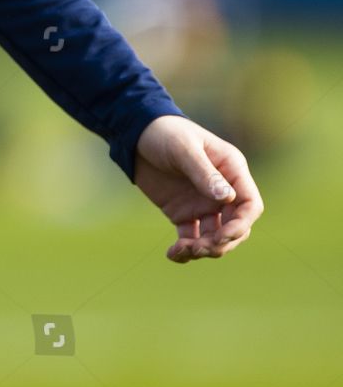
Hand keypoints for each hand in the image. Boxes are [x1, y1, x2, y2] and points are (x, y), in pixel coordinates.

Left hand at [133, 115, 263, 262]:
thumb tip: (228, 198)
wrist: (136, 134)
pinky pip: (192, 238)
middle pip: (236, 228)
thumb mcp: (184, 149)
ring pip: (215, 238)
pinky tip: (172, 254)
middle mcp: (223, 190)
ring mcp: (204, 204)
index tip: (221, 236)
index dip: (241, 224)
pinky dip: (186, 250)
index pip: (250, 205)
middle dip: (220, 243)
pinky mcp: (184, 213)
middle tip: (197, 248)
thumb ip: (204, 173)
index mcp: (231, 170)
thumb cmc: (165, 133)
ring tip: (180, 249)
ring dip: (203, 249)